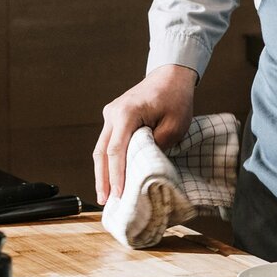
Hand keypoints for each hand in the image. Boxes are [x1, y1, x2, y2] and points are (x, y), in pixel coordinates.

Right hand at [94, 64, 197, 203]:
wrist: (171, 75)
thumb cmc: (175, 98)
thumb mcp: (175, 125)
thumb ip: (157, 146)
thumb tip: (143, 166)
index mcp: (127, 113)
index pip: (116, 150)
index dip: (116, 175)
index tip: (118, 194)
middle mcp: (113, 113)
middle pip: (102, 152)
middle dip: (103, 179)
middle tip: (104, 201)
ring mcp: (111, 114)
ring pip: (101, 148)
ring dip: (103, 172)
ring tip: (105, 195)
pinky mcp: (114, 118)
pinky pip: (108, 142)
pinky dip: (109, 161)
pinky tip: (111, 177)